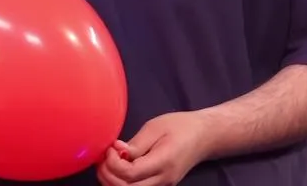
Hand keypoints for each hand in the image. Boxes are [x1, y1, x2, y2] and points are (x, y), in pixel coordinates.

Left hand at [95, 111, 213, 185]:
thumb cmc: (180, 126)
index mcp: (163, 162)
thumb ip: (136, 143)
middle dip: (108, 175)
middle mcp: (163, 179)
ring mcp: (163, 185)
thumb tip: (116, 152)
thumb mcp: (156, 127)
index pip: (130, 174)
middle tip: (103, 157)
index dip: (113, 163)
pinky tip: (117, 170)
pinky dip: (122, 183)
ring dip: (113, 181)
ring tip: (107, 163)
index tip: (110, 147)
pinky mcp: (161, 185)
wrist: (204, 136)